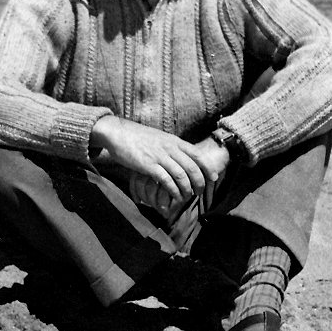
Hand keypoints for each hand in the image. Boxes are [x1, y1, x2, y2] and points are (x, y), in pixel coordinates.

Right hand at [91, 117, 219, 203]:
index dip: (208, 168)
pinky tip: (174, 197)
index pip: (197, 154)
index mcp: (174, 141)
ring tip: (187, 197)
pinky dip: (173, 191)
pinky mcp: (149, 165)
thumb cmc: (137, 137)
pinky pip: (167, 181)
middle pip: (192, 168)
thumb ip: (170, 146)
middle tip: (200, 192)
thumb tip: (180, 155)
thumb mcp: (159, 138)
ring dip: (187, 189)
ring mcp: (160, 157)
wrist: (118, 133)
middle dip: (199, 183)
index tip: (214, 178)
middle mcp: (170, 148)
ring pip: (182, 176)